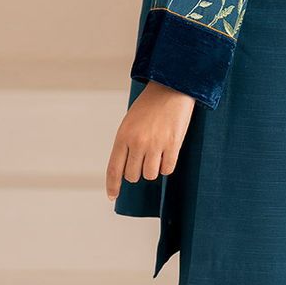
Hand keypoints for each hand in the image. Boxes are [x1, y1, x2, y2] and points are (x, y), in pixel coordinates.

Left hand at [105, 81, 196, 198]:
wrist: (171, 87)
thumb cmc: (149, 105)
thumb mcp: (130, 122)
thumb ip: (126, 144)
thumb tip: (127, 169)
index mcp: (123, 136)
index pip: (114, 169)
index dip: (112, 186)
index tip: (112, 196)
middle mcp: (138, 143)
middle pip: (133, 175)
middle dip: (137, 171)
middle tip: (144, 158)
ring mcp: (156, 145)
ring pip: (150, 175)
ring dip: (153, 169)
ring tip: (157, 153)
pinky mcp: (173, 145)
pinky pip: (167, 169)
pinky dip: (166, 166)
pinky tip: (167, 153)